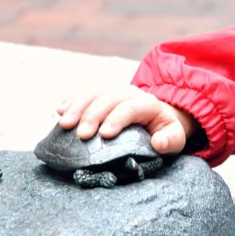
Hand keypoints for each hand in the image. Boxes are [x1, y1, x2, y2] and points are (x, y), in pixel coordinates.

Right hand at [56, 86, 197, 155]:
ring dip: (77, 107)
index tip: (104, 134)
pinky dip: (71, 101)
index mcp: (148, 103)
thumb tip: (159, 143)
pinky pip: (83, 94)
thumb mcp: (175, 138)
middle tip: (81, 134)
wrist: (159, 117)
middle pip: (108, 98)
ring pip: (93, 93)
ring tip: (64, 123)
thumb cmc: (165, 131)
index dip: (117, 119)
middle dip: (92, 115)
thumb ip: (171, 141)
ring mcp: (113, 92)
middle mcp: (128, 93)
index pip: (130, 107)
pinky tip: (59, 110)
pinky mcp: (100, 96)